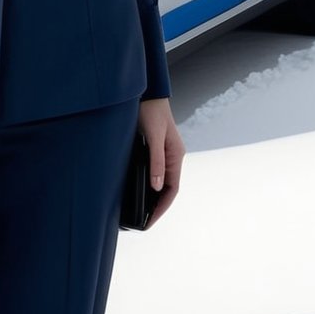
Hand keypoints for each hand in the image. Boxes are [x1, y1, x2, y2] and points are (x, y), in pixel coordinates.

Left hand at [137, 96, 184, 226]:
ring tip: (140, 210)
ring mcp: (164, 152)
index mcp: (176, 155)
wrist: (147, 92)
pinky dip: (148, 184)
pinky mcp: (155, 148)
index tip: (149, 221)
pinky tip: (138, 189)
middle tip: (143, 221)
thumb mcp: (153, 136)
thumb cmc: (151, 111)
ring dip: (153, 196)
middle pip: (167, 188)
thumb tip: (157, 186)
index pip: (172, 190)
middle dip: (157, 206)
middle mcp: (173, 156)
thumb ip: (156, 161)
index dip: (162, 207)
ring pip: (161, 181)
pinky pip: (155, 171)